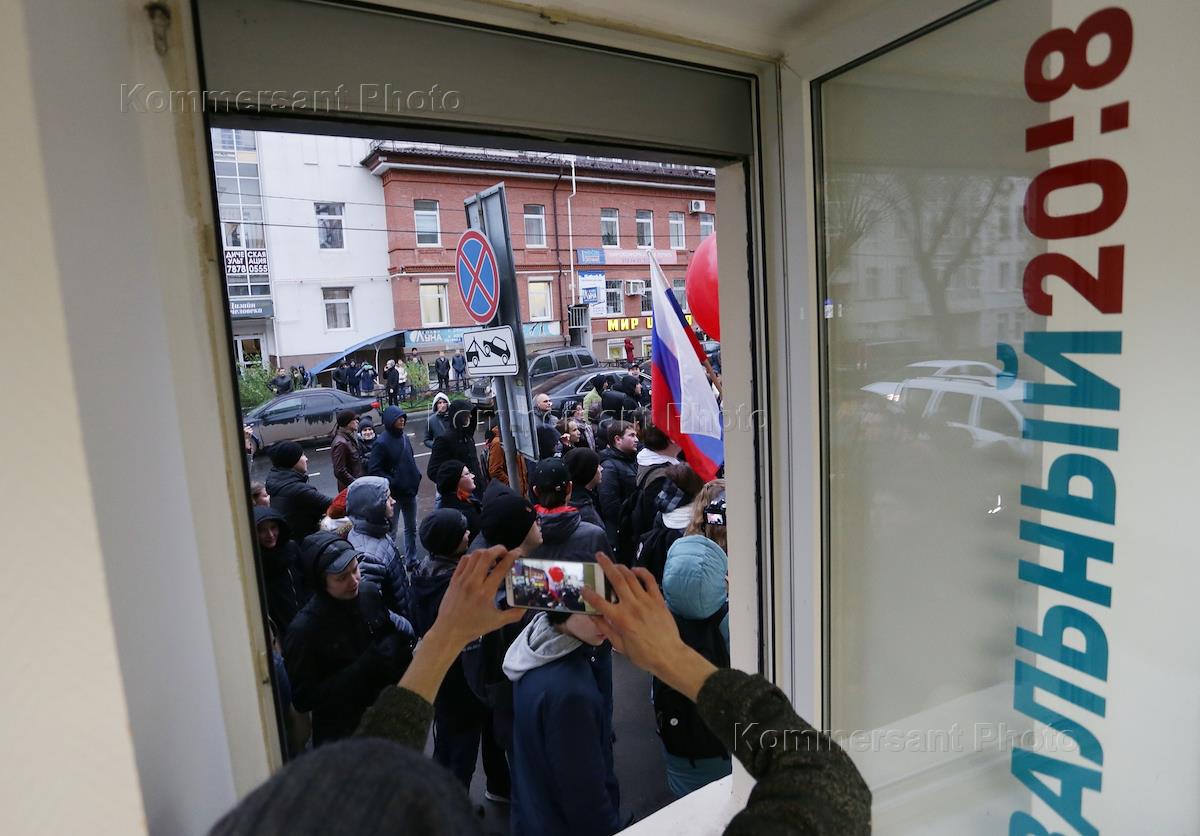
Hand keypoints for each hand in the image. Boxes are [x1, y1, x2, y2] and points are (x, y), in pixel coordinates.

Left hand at [429, 546, 523, 646]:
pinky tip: (479, 563)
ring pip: (475, 555)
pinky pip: (464, 560)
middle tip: (506, 552)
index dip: (512, 557)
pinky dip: (473, 557)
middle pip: (486, 555)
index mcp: (486, 592)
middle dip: (499, 549)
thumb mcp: (497, 622)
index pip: (501, 568)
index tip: (518, 552)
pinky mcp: (453, 579)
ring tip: (493, 557)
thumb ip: (514, 614)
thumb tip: (527, 607)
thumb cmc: (474, 627)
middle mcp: (473, 582)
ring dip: (486, 552)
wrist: (449, 631)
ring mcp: (462, 579)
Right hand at [582, 552, 695, 679]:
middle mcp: (631, 605)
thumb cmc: (643, 654)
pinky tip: (635, 570)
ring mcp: (646, 600)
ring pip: (632, 577)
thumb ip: (606, 629)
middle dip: (606, 566)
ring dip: (621, 567)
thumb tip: (593, 616)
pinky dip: (642, 572)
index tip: (583, 588)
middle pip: (617, 580)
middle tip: (599, 556)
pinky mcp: (658, 599)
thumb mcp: (620, 645)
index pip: (599, 602)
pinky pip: (649, 580)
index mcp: (620, 619)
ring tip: (614, 563)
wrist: (669, 655)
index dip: (588, 594)